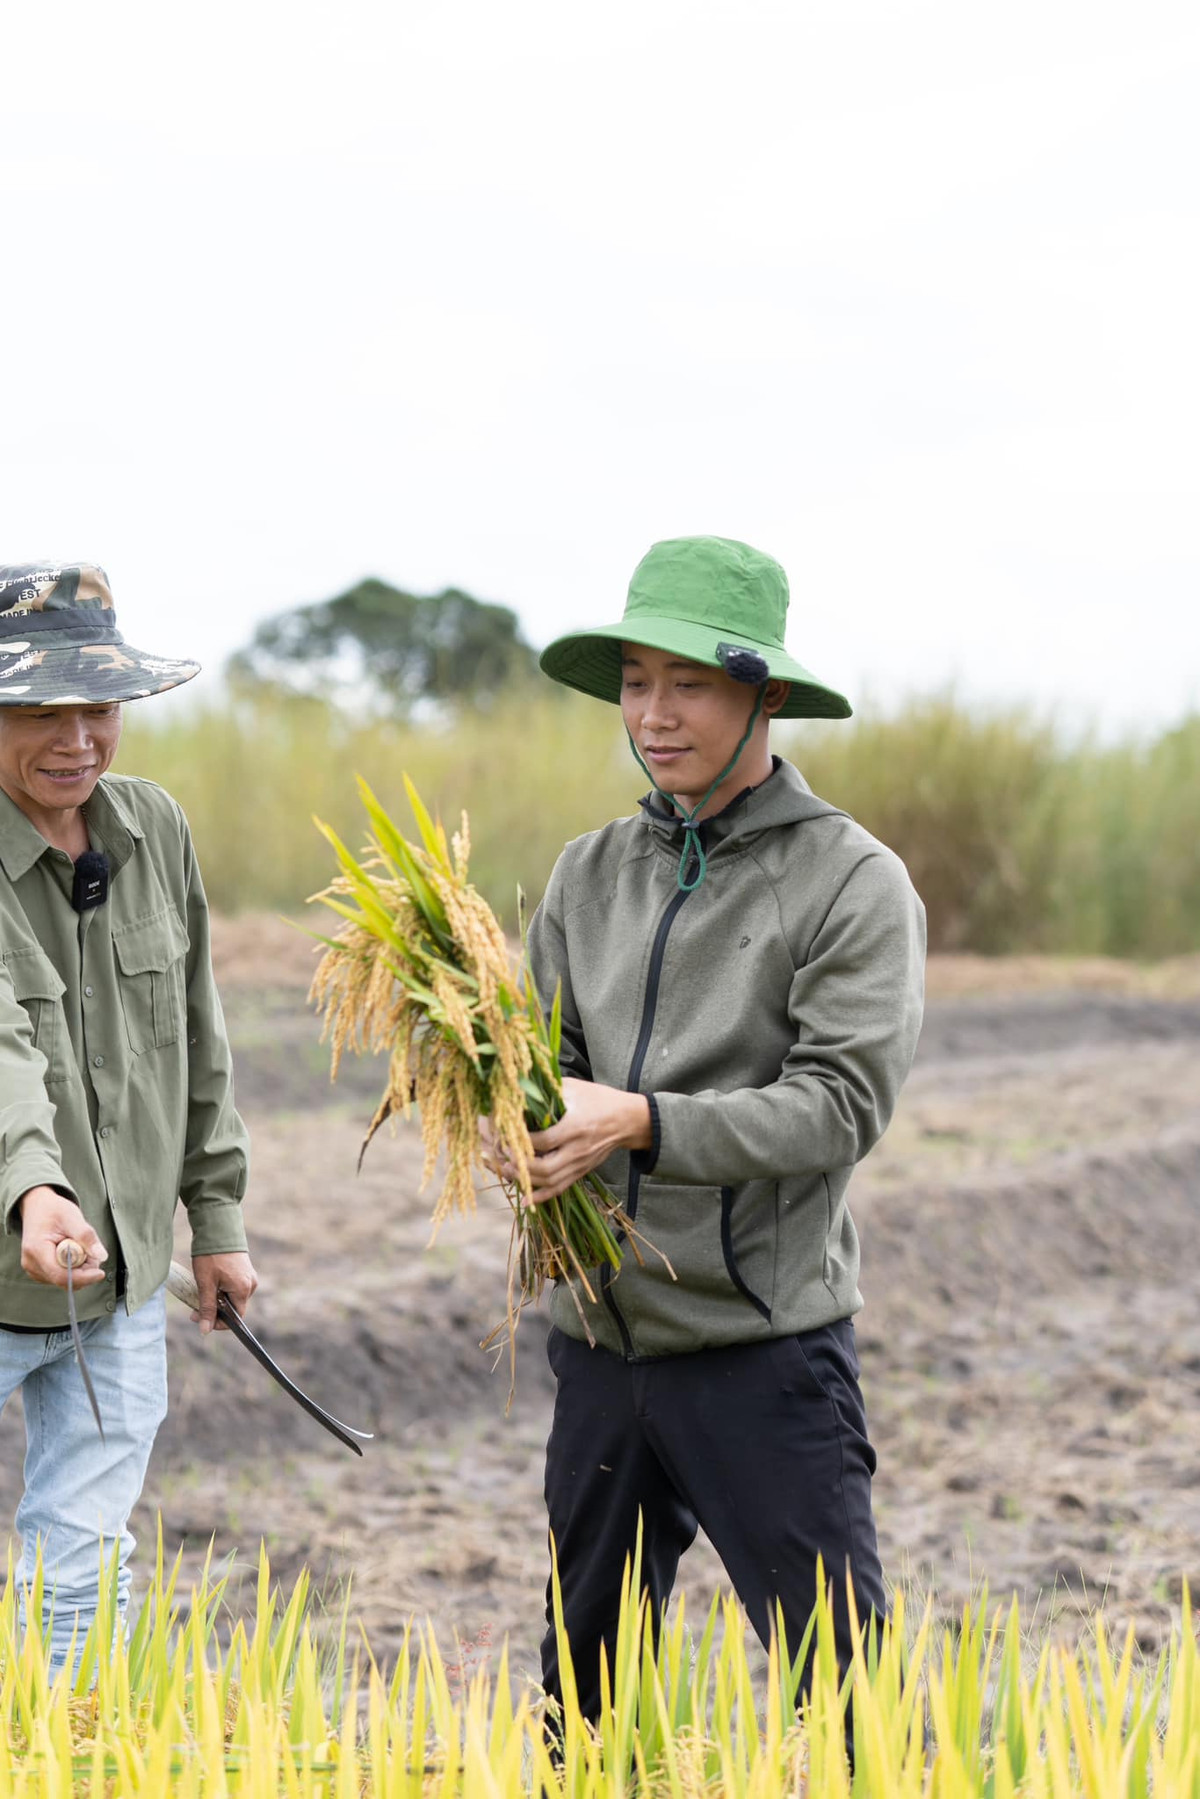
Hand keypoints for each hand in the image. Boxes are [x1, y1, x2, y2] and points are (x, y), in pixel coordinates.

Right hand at [19, 1187, 107, 1288]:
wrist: (37, 1207)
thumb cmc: (53, 1210)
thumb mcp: (72, 1217)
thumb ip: (87, 1236)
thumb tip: (102, 1256)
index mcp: (36, 1250)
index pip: (60, 1275)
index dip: (83, 1277)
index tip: (100, 1272)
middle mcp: (31, 1263)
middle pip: (63, 1280)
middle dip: (83, 1271)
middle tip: (92, 1252)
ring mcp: (33, 1269)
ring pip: (63, 1280)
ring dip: (78, 1269)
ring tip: (80, 1248)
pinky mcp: (38, 1271)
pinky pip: (60, 1277)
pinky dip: (71, 1269)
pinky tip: (72, 1253)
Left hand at [191, 1251, 257, 1334]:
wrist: (217, 1228)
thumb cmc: (211, 1256)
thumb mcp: (206, 1284)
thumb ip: (207, 1308)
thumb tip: (205, 1331)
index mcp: (243, 1289)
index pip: (235, 1317)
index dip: (218, 1322)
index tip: (200, 1319)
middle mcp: (250, 1284)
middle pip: (233, 1308)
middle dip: (214, 1311)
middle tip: (194, 1309)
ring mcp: (249, 1276)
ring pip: (232, 1298)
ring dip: (216, 1300)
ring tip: (202, 1291)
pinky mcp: (245, 1270)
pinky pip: (234, 1287)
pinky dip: (221, 1290)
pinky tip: (210, 1283)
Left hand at [496, 1078, 650, 1203]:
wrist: (627, 1119)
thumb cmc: (598, 1099)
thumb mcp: (573, 1088)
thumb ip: (548, 1090)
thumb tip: (518, 1091)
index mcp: (576, 1126)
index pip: (545, 1141)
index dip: (523, 1142)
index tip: (507, 1136)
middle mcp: (578, 1149)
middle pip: (546, 1168)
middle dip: (521, 1166)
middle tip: (504, 1156)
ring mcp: (580, 1163)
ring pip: (551, 1182)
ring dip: (527, 1180)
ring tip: (509, 1171)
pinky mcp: (581, 1171)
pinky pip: (561, 1188)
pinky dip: (542, 1196)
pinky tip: (526, 1200)